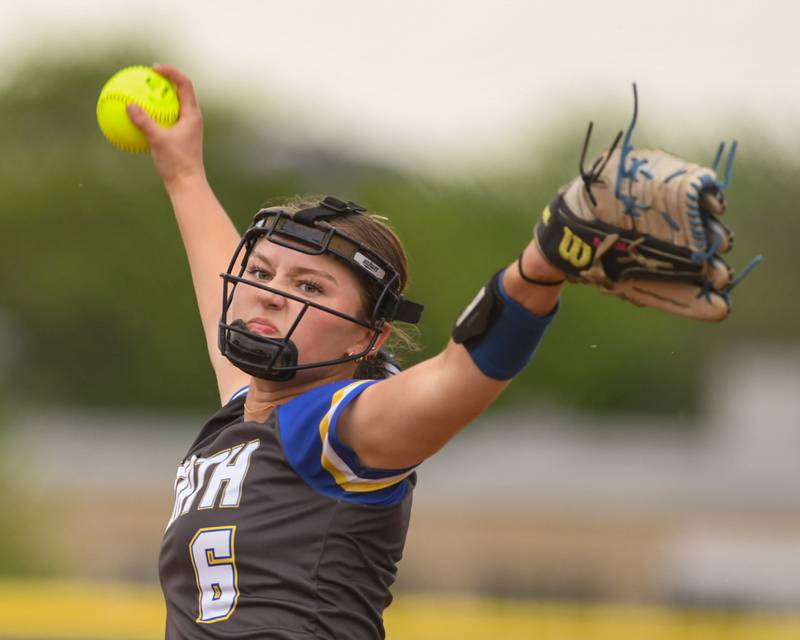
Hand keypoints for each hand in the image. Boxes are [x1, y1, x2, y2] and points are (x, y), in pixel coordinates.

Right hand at [126, 64, 205, 190]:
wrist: (187, 184)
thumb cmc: (177, 163)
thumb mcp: (158, 140)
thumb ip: (144, 122)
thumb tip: (129, 105)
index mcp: (192, 115)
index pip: (184, 84)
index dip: (171, 72)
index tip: (154, 69)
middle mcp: (191, 119)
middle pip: (179, 92)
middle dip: (163, 82)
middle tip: (146, 76)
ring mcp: (186, 128)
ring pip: (171, 107)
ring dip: (157, 99)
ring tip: (139, 94)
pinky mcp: (179, 138)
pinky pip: (164, 121)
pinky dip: (152, 116)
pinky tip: (136, 119)